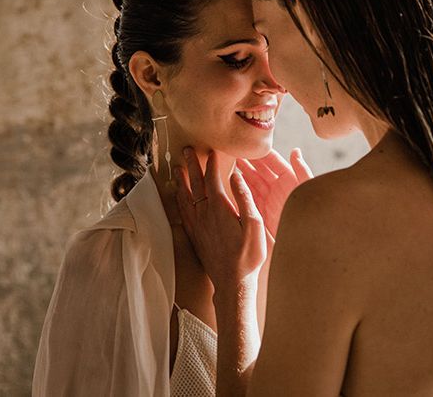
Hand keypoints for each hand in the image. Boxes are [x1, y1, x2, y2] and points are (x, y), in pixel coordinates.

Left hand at [175, 148, 266, 291]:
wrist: (233, 283)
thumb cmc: (248, 255)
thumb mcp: (254, 224)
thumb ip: (244, 198)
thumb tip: (236, 176)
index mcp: (220, 208)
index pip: (213, 178)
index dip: (212, 163)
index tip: (212, 150)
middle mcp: (204, 214)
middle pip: (195, 184)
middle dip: (191, 165)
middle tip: (186, 149)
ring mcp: (197, 226)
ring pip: (185, 197)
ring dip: (181, 180)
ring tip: (178, 168)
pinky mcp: (194, 236)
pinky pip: (183, 212)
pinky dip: (179, 199)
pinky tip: (178, 196)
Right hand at [237, 148, 312, 237]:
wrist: (304, 243)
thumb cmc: (310, 216)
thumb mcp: (307, 191)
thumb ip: (302, 171)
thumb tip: (295, 151)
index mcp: (290, 180)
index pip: (273, 162)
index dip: (261, 153)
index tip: (249, 143)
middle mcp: (278, 189)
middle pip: (260, 170)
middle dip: (248, 160)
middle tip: (234, 150)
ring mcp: (268, 200)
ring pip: (252, 182)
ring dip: (241, 172)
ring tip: (229, 162)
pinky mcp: (261, 213)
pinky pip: (248, 198)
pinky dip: (239, 189)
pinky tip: (230, 183)